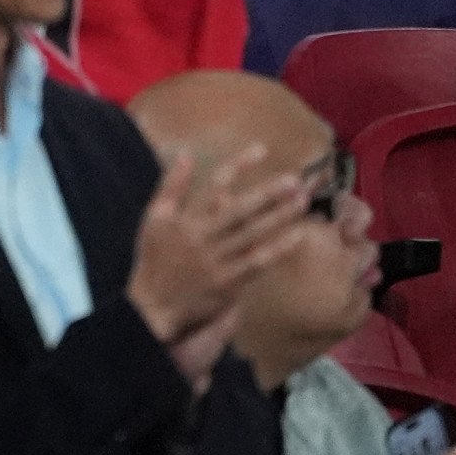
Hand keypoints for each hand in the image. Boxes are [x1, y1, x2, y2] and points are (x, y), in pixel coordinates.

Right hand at [124, 139, 311, 353]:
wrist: (153, 305)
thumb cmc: (155, 257)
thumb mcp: (155, 217)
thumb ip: (172, 185)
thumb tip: (187, 154)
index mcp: (184, 218)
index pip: (213, 185)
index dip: (238, 166)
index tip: (261, 149)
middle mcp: (202, 237)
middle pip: (239, 209)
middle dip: (268, 193)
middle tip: (295, 180)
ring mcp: (217, 260)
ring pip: (253, 234)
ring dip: (279, 217)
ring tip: (303, 201)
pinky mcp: (229, 282)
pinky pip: (258, 262)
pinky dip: (278, 248)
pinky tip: (297, 236)